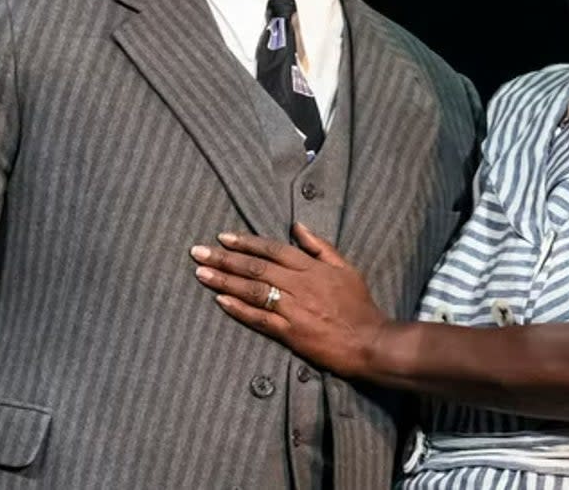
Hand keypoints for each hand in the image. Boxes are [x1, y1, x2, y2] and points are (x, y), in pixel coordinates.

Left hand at [190, 222, 389, 377]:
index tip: (223, 237)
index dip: (246, 242)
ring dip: (224, 280)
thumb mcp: (345, 268)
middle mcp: (299, 285)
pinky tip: (220, 301)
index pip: (272, 249)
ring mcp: (293, 309)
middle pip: (256, 267)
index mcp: (311, 267)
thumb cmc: (359, 305)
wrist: (370, 342)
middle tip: (198, 251)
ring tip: (201, 273)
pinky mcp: (291, 333)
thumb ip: (320, 246)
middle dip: (224, 258)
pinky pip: (259, 319)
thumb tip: (297, 226)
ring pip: (253, 290)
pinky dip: (238, 309)